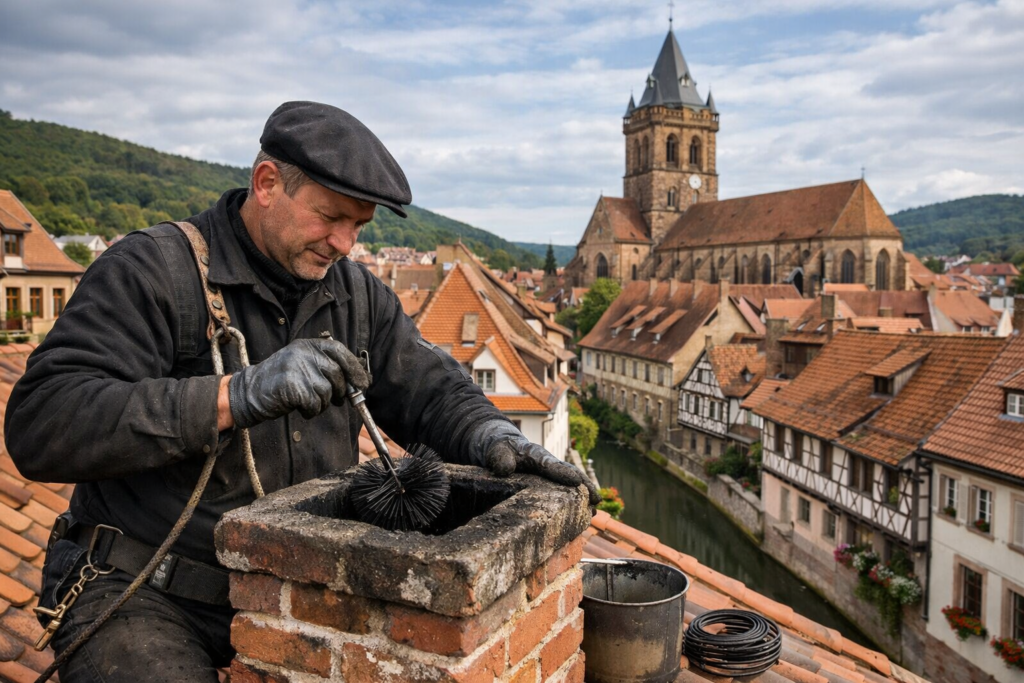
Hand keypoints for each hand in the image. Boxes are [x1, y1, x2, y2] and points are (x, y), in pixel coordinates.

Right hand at [228, 338, 369, 428]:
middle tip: (338, 400)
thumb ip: (325, 367)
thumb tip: (357, 380)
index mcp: (307, 345)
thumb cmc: (279, 382)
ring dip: (323, 403)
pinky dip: (312, 411)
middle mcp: (303, 353)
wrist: (248, 393)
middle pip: (337, 373)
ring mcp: (297, 368)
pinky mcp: (293, 387)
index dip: (354, 367)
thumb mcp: (301, 365)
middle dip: (342, 391)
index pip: (339, 350)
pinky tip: (300, 408)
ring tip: (309, 402)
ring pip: (328, 391)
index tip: (364, 382)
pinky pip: (315, 404)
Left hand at [487, 435, 600, 504]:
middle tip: (596, 499)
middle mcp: (549, 465)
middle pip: (571, 474)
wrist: (506, 447)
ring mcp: (552, 475)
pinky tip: (584, 515)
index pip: (551, 465)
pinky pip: (567, 492)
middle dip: (585, 486)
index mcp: (537, 456)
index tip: (576, 482)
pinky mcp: (551, 484)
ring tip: (595, 512)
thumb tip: (505, 469)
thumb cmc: (501, 450)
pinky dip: (577, 502)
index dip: (563, 473)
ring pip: (573, 484)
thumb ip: (500, 458)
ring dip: (585, 497)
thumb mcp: (497, 451)